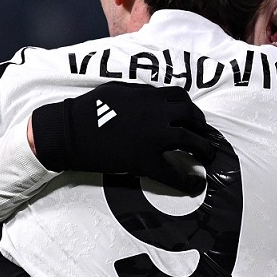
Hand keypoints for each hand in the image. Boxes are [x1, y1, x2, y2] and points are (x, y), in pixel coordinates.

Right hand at [30, 82, 214, 191]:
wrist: (68, 132)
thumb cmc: (87, 110)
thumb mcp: (116, 91)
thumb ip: (139, 94)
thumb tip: (153, 98)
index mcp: (149, 96)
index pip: (181, 98)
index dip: (190, 109)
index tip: (192, 118)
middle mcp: (157, 114)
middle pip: (193, 118)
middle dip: (202, 128)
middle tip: (203, 138)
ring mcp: (154, 138)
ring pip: (192, 142)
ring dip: (204, 151)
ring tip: (207, 158)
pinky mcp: (146, 161)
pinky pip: (175, 173)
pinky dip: (189, 181)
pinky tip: (196, 185)